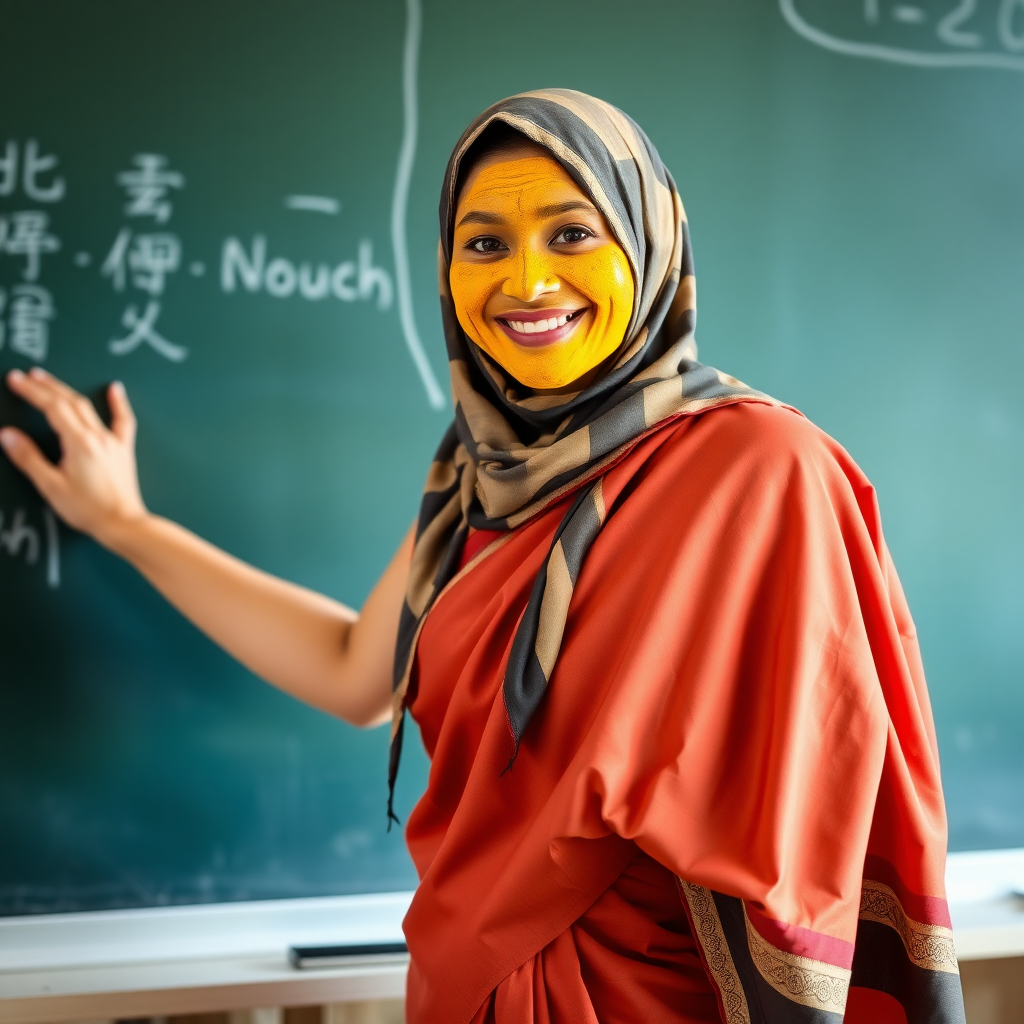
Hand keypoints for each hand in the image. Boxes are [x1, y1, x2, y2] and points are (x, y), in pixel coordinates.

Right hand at [0, 368, 146, 547]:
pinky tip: (115, 389)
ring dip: (68, 391)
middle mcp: (98, 436)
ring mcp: (113, 441)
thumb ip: (29, 458)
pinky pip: (123, 421)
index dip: (32, 391)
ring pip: (89, 408)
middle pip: (70, 402)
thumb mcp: (51, 486)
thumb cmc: (87, 509)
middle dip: (46, 386)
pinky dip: (118, 403)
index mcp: (79, 443)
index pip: (53, 407)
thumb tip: (8, 435)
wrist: (123, 523)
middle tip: (26, 375)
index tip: (15, 380)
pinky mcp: (123, 450)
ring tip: (49, 380)